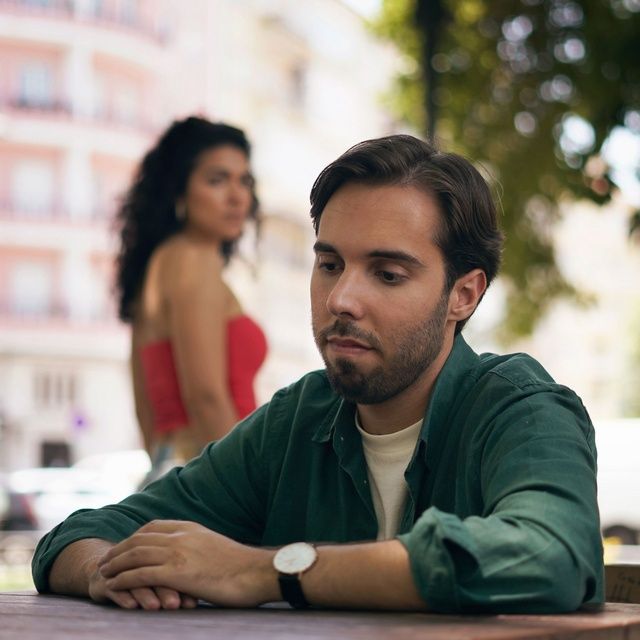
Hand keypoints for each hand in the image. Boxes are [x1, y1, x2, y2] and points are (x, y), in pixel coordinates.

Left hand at [97, 520, 275, 607]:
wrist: (255, 572)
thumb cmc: (241, 566)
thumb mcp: (215, 547)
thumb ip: (197, 546)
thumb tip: (188, 555)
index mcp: (190, 528)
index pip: (153, 527)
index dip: (133, 537)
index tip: (122, 546)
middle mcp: (181, 536)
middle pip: (139, 538)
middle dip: (118, 549)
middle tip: (105, 561)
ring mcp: (178, 553)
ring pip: (135, 554)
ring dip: (115, 564)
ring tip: (102, 573)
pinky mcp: (177, 573)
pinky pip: (141, 574)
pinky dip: (123, 579)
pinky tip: (113, 586)